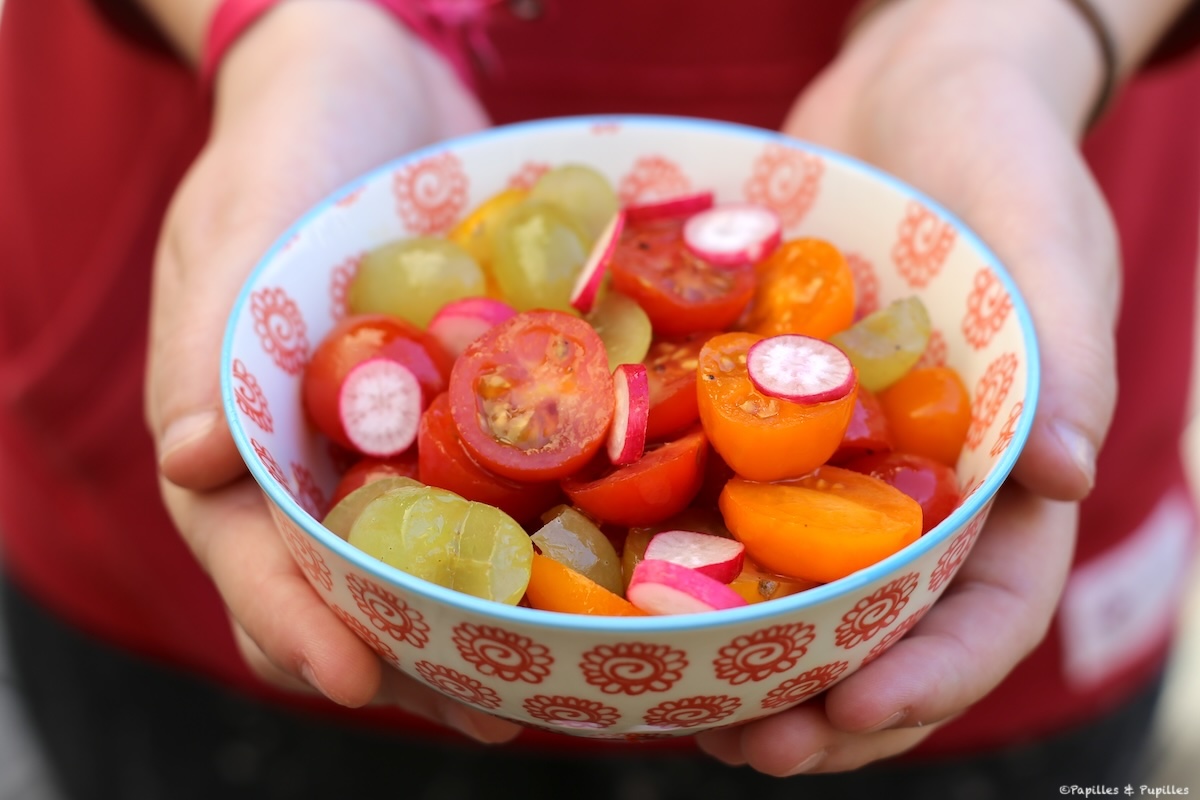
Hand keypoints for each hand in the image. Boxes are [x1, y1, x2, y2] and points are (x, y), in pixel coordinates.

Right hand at [143, 1, 519, 742]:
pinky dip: (544, 528)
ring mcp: (401, 435)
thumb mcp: (241, 215)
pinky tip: (610, 563)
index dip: (296, 622)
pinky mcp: (468, 402)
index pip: (252, 552)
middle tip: (497, 711)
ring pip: (436, 557)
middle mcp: (323, 453)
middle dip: (415, 658)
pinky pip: (504, 481)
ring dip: (488, 621)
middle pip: (352, 587)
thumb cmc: (288, 135)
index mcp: (241, 432)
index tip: (359, 680)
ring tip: (562, 676)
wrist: (372, 70)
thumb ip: (214, 332)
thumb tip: (191, 462)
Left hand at [696, 0, 1117, 772]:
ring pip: (808, 593)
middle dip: (831, 706)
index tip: (853, 717)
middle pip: (889, 630)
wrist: (909, 87)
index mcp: (1009, 468)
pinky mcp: (775, 419)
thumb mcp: (1044, 232)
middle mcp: (925, 482)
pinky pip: (739, 508)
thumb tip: (1070, 475)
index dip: (932, 677)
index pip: (991, 605)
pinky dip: (702, 569)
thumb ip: (1064, 348)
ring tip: (692, 717)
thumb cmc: (998, 149)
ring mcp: (843, 457)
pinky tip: (643, 604)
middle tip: (750, 748)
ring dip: (759, 667)